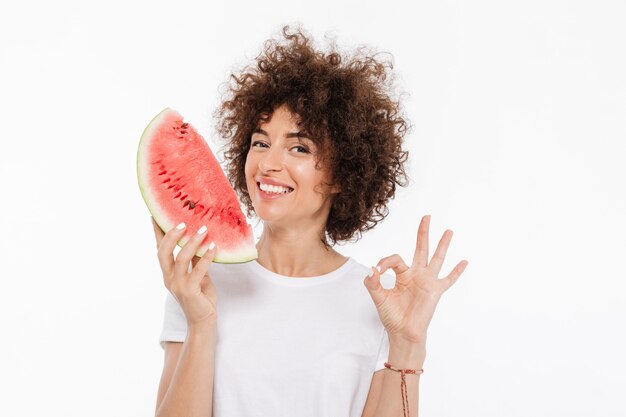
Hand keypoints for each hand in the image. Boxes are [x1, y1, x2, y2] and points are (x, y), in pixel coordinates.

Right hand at [152, 217, 217, 326]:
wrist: (203, 321)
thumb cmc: (201, 296)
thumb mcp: (197, 274)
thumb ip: (196, 260)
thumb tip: (200, 240)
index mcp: (168, 273)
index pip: (160, 250)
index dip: (157, 233)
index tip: (155, 216)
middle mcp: (169, 278)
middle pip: (164, 252)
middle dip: (172, 236)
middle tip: (184, 222)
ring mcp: (178, 285)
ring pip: (181, 259)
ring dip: (192, 242)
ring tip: (203, 230)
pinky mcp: (190, 291)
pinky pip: (198, 270)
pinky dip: (207, 257)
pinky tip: (214, 247)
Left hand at [363, 215, 467, 345]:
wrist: (403, 332)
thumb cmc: (391, 316)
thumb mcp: (378, 297)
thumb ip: (373, 282)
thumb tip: (372, 269)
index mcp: (402, 275)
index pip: (395, 258)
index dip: (385, 262)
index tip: (378, 270)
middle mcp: (416, 275)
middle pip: (420, 248)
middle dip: (423, 233)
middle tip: (426, 217)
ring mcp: (427, 281)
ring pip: (436, 258)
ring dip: (442, 245)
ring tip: (449, 231)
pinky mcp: (436, 291)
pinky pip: (448, 279)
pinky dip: (457, 271)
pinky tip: (465, 261)